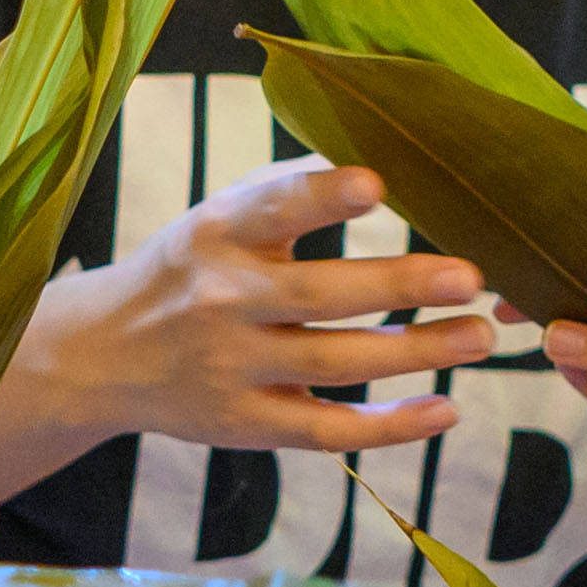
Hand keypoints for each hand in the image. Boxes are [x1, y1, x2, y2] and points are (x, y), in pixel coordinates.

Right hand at [20, 161, 501, 459]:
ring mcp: (234, 369)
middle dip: (400, 284)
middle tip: (472, 275)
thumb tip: (376, 155)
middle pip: (318, 296)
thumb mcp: (218, 217)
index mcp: (216, 234)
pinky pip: (327, 431)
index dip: (322, 196)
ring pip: (335, 362)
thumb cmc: (192, 267)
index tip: (378, 183)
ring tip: (482, 335)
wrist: (105, 356)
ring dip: (416, 352)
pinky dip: (390, 426)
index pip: (270, 209)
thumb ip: (286, 190)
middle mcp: (222, 301)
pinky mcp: (249, 424)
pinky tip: (446, 409)